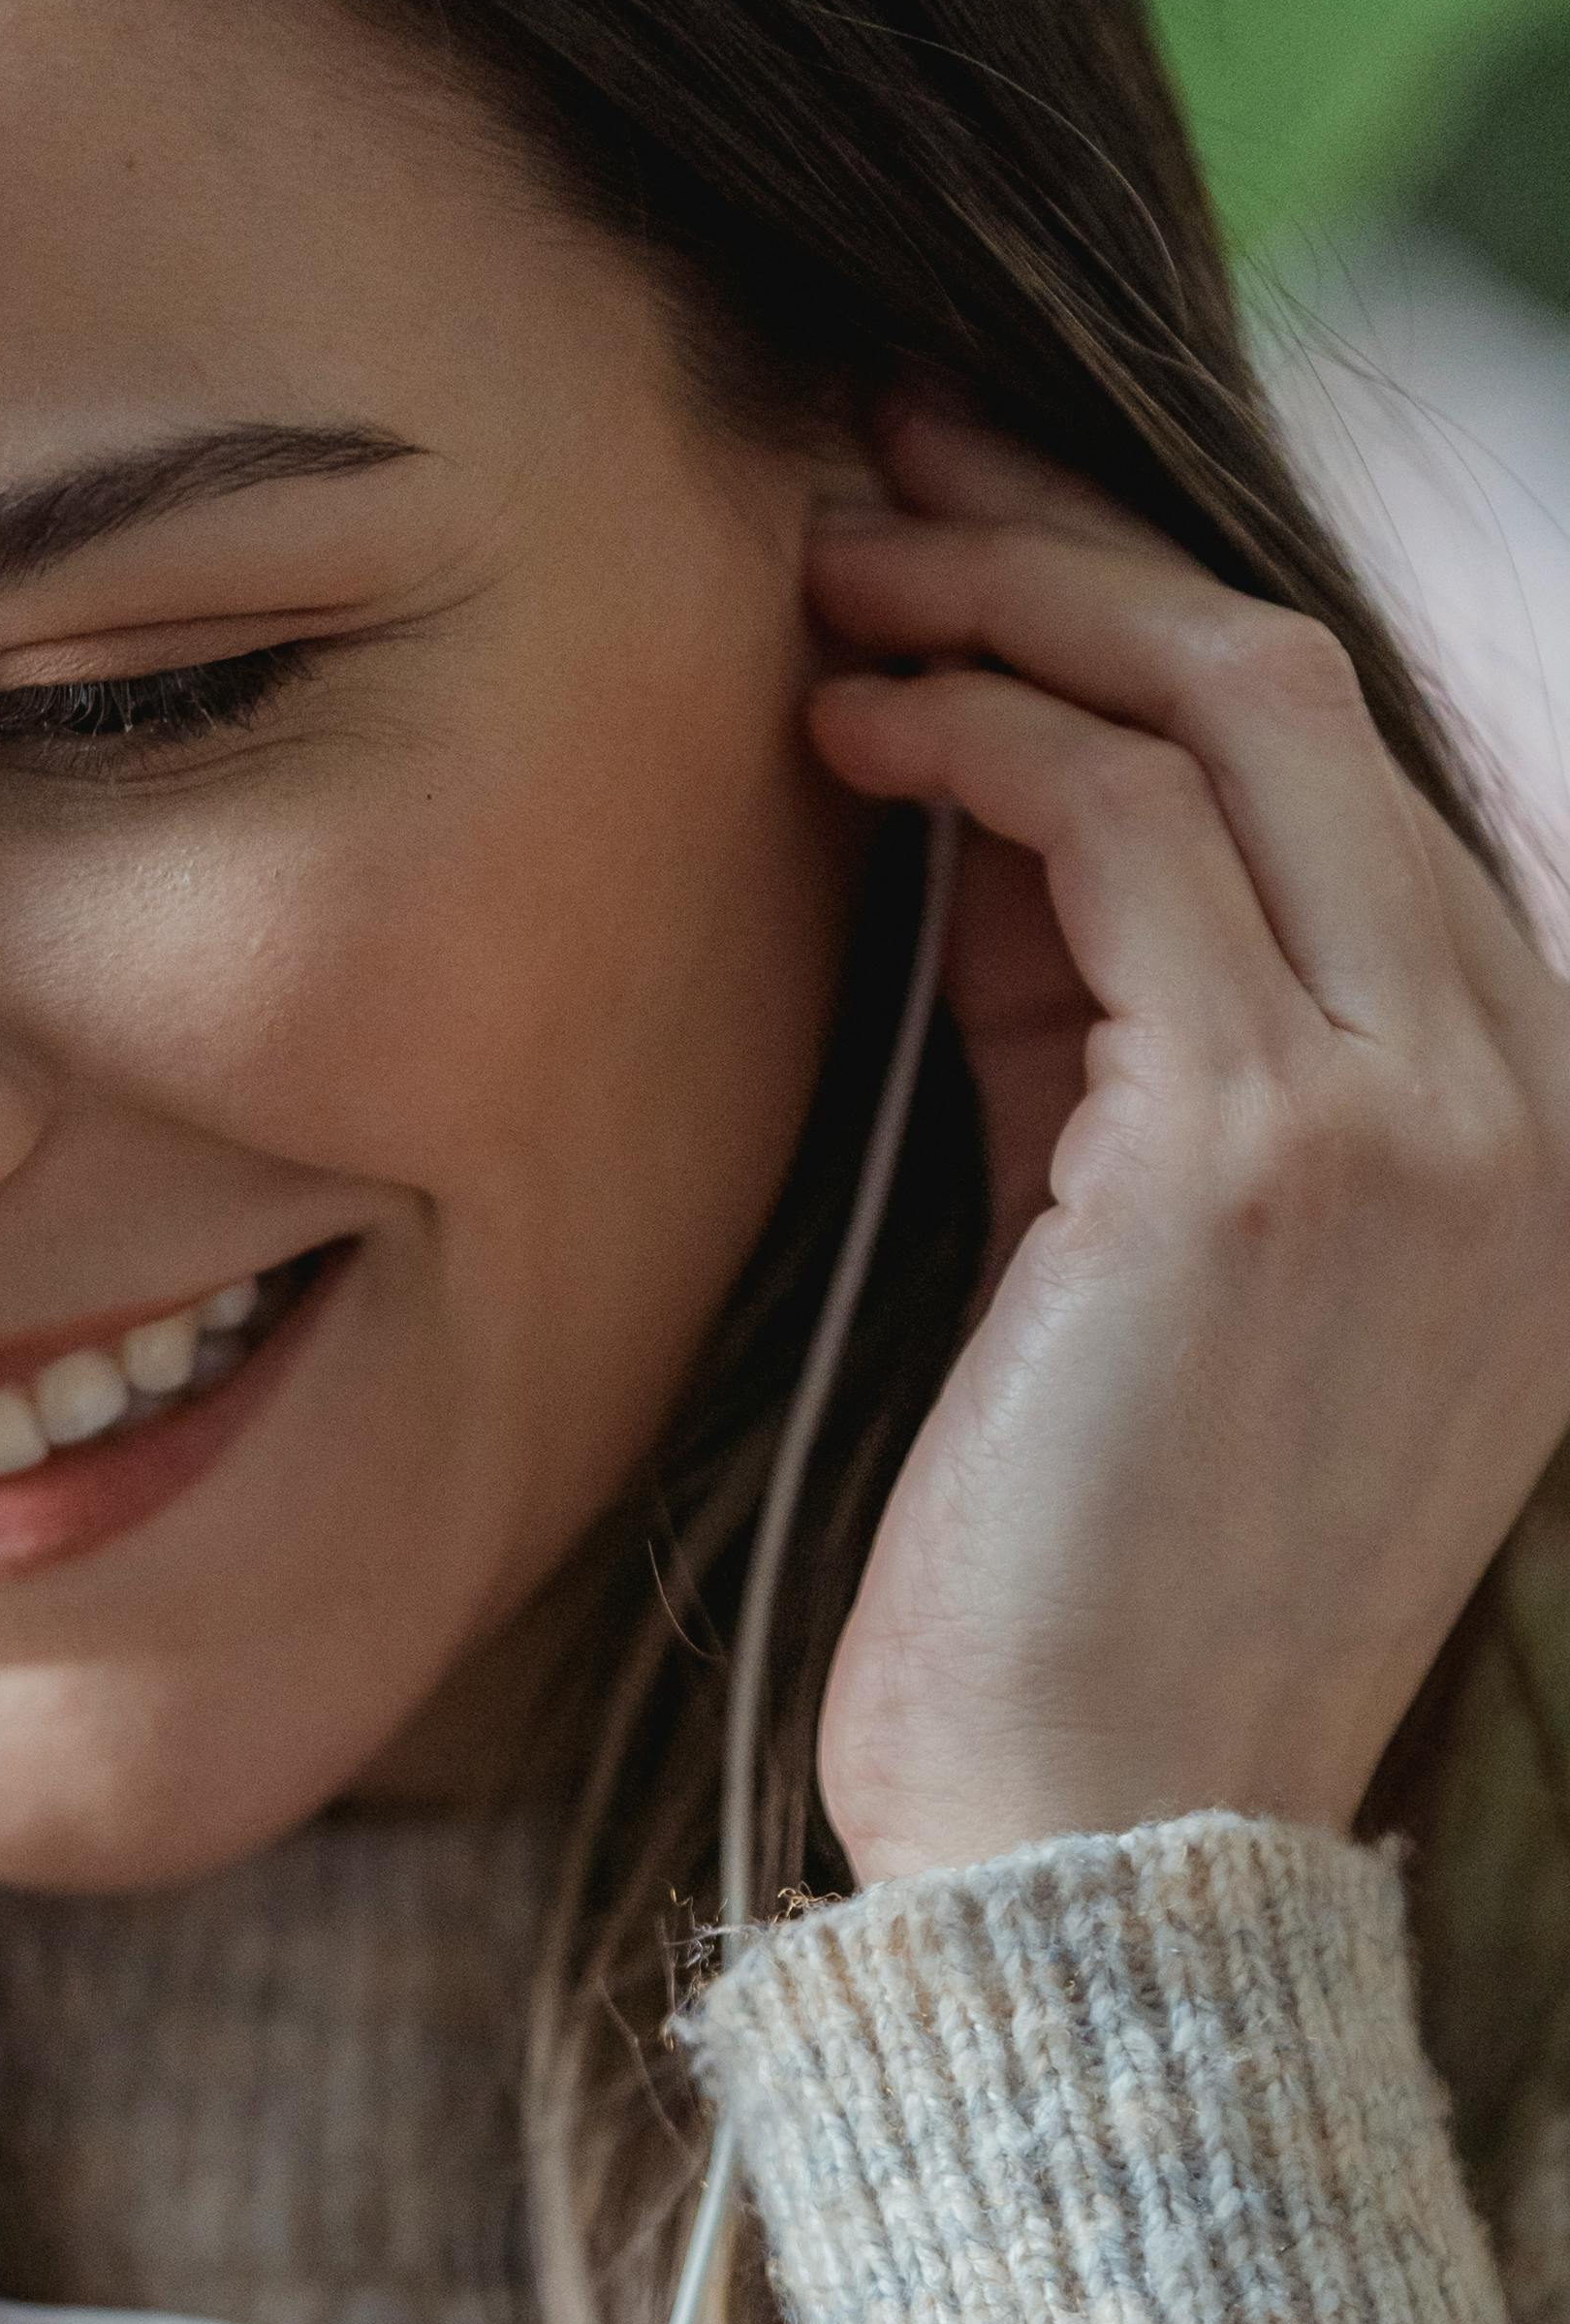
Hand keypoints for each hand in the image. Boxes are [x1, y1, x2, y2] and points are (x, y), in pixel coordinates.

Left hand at [800, 398, 1569, 1887]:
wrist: (1095, 1860)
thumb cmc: (1065, 1603)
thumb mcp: (1105, 1255)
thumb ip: (1092, 1031)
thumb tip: (976, 796)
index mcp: (1511, 1126)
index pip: (1340, 779)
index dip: (1138, 626)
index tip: (964, 535)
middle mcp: (1516, 1096)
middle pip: (1303, 689)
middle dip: (1073, 537)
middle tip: (875, 463)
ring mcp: (1418, 1112)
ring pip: (1226, 709)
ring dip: (1005, 598)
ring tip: (822, 569)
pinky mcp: (1259, 1150)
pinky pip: (1116, 829)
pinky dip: (972, 734)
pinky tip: (848, 721)